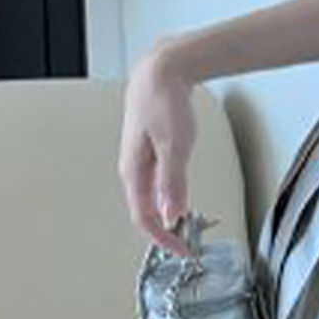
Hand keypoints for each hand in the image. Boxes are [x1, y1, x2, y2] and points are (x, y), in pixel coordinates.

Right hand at [118, 42, 198, 257]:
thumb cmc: (164, 99)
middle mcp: (132, 167)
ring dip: (165, 215)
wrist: (161, 67)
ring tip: (183, 228)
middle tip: (186, 244)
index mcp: (133, 170)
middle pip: (144, 210)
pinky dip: (167, 195)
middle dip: (163, 232)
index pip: (143, 218)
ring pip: (148, 196)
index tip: (183, 250)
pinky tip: (177, 196)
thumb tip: (171, 215)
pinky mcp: (149, 147)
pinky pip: (154, 180)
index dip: (163, 239)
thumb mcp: (174, 144)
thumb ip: (173, 181)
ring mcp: (139, 157)